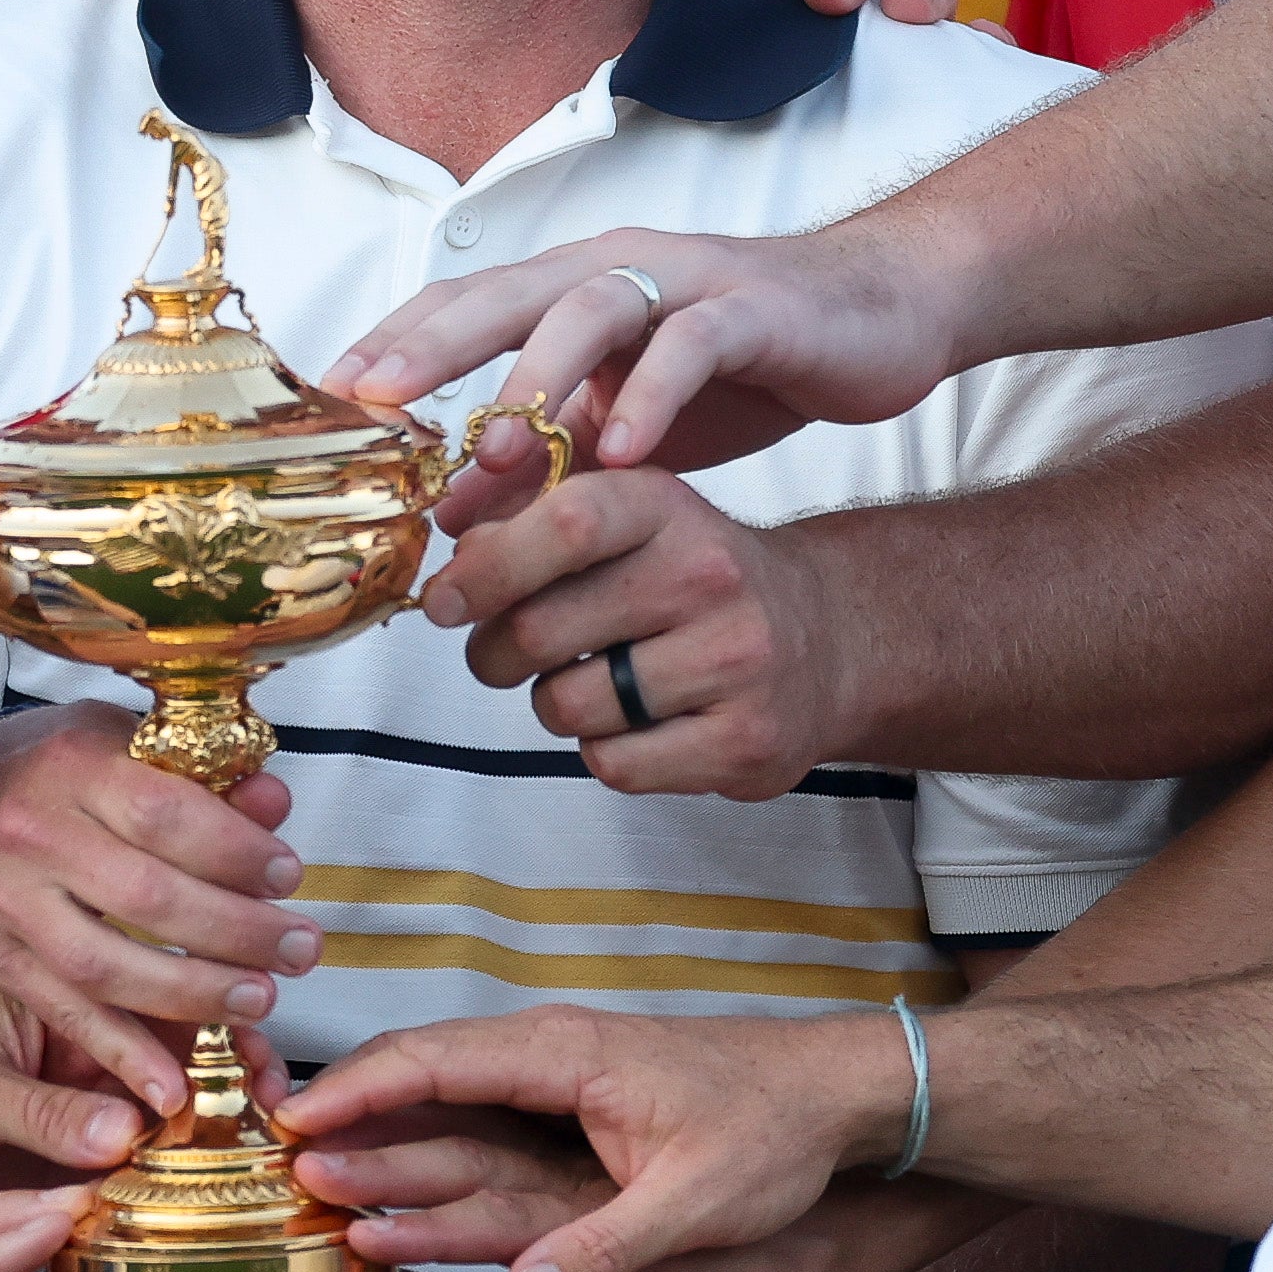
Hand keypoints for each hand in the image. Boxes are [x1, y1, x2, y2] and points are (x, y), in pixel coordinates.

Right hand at [0, 701, 309, 1102]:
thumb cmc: (59, 775)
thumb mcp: (128, 745)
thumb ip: (204, 777)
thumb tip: (272, 804)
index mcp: (73, 766)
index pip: (166, 815)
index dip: (236, 853)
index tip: (287, 878)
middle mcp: (30, 834)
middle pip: (146, 897)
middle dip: (235, 933)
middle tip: (298, 951)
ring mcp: (6, 902)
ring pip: (106, 967)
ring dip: (193, 994)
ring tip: (257, 1001)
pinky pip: (66, 1014)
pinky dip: (122, 1055)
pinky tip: (171, 1086)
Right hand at [284, 1005, 892, 1271]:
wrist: (836, 1094)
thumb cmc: (775, 1137)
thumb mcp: (698, 1204)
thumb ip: (607, 1249)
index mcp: (568, 1056)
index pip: (434, 1060)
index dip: (356, 1095)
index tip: (290, 1133)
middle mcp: (550, 1052)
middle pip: (419, 1068)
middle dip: (342, 1108)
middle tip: (264, 1154)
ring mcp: (558, 1074)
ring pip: (442, 1090)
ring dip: (376, 1124)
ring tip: (301, 1171)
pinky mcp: (571, 1101)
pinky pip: (476, 1111)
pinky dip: (423, 1135)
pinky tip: (387, 1172)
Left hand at [320, 221, 970, 475]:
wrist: (878, 314)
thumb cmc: (742, 364)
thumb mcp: (628, 420)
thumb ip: (549, 455)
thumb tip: (454, 512)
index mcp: (575, 288)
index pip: (466, 304)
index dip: (398, 343)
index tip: (333, 398)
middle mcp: (618, 269)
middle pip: (506, 293)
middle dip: (435, 344)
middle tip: (378, 400)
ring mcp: (687, 282)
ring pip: (592, 309)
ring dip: (542, 375)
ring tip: (502, 447)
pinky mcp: (753, 309)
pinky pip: (693, 343)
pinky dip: (655, 395)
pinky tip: (628, 451)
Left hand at [420, 459, 869, 798]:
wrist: (830, 637)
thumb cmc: (699, 581)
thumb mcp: (633, 524)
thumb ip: (539, 527)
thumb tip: (455, 560)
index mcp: (667, 508)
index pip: (566, 522)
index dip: (486, 567)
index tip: (442, 603)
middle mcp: (709, 576)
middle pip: (543, 630)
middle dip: (495, 655)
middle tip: (502, 657)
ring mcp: (736, 662)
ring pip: (570, 707)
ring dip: (555, 706)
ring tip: (593, 685)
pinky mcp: (747, 741)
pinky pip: (615, 763)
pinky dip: (605, 751)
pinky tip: (639, 724)